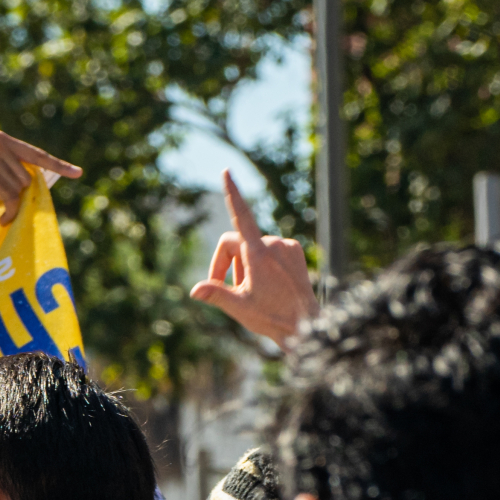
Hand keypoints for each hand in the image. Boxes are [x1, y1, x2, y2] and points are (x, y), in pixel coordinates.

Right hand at [189, 170, 320, 346]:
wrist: (306, 326)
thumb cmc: (271, 318)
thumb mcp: (238, 308)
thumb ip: (215, 294)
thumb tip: (194, 290)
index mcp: (259, 253)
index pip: (241, 216)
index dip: (232, 194)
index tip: (226, 173)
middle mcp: (274, 243)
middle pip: (236, 242)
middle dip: (226, 263)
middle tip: (225, 290)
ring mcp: (287, 246)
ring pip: (252, 248)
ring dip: (244, 267)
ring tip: (253, 291)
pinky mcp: (296, 251)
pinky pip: (270, 250)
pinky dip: (262, 263)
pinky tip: (269, 284)